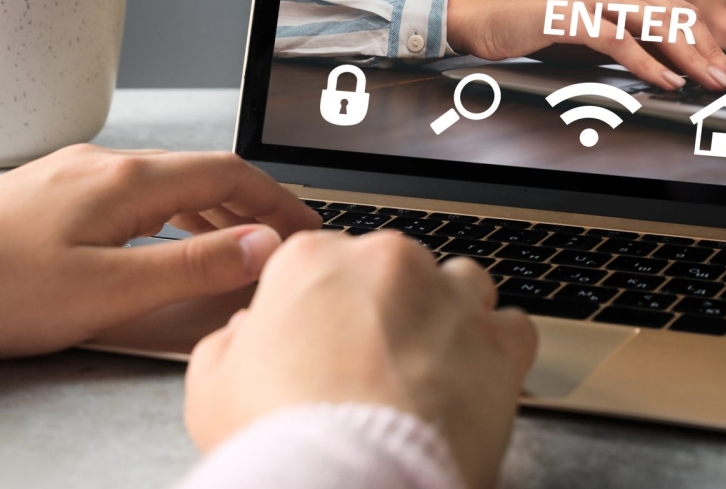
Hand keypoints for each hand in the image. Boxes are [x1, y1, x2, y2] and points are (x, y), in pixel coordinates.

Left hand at [0, 145, 319, 356]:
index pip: (228, 173)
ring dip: (208, 208)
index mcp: (123, 181)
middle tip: (281, 243)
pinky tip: (159, 242)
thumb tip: (261, 247)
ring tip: (235, 245)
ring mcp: (69, 173)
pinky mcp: (45, 192)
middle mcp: (100, 163)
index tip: (308, 230)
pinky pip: (128, 193)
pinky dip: (166, 212)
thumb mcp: (106, 292)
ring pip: (162, 181)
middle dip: (250, 204)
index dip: (276, 202)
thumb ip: (191, 268)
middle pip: (199, 171)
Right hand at [184, 230, 536, 488]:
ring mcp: (448, 296)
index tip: (328, 339)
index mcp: (312, 261)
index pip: (324, 260)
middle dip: (389, 307)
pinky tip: (475, 383)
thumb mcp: (212, 385)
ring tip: (430, 371)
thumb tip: (247, 333)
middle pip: (394, 268)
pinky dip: (498, 351)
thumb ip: (231, 341)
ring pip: (460, 283)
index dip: (325, 305)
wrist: (350, 485)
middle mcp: (384, 261)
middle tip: (374, 365)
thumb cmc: (281, 438)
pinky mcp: (500, 341)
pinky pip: (513, 326)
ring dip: (448, 316)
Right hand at [446, 0, 725, 90]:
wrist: (481, 17)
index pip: (678, 10)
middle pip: (675, 15)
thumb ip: (627, 41)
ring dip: (688, 58)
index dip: (709, 42)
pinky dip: (647, 63)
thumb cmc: (535, 28)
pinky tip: (667, 81)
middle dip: (709, 52)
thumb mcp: (590, 34)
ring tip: (711, 84)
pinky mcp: (570, 12)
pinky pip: (619, 40)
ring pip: (655, 24)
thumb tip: (671, 67)